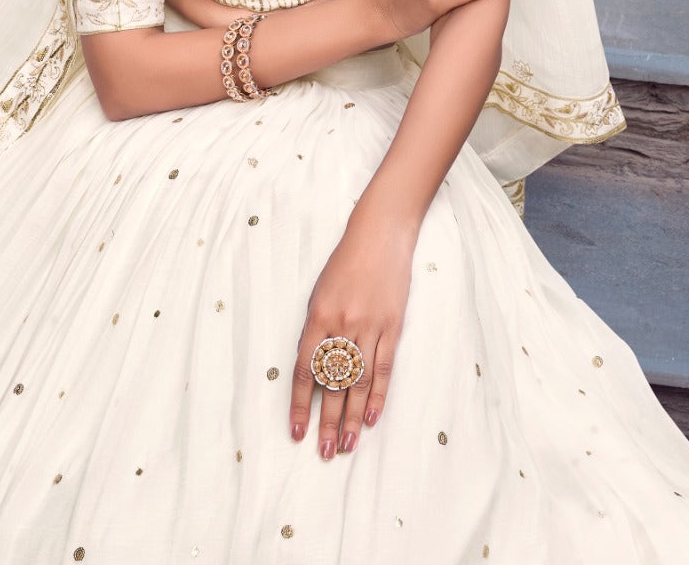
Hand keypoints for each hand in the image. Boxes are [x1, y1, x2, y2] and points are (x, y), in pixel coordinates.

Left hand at [289, 211, 415, 459]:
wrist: (379, 237)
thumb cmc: (345, 263)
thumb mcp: (319, 293)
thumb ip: (316, 330)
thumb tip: (314, 371)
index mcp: (317, 317)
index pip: (304, 370)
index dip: (300, 404)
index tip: (297, 431)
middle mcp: (342, 325)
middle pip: (332, 383)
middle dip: (328, 421)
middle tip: (325, 451)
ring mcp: (369, 327)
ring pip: (358, 382)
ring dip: (353, 417)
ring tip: (347, 445)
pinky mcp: (392, 327)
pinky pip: (383, 368)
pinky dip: (377, 395)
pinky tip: (371, 418)